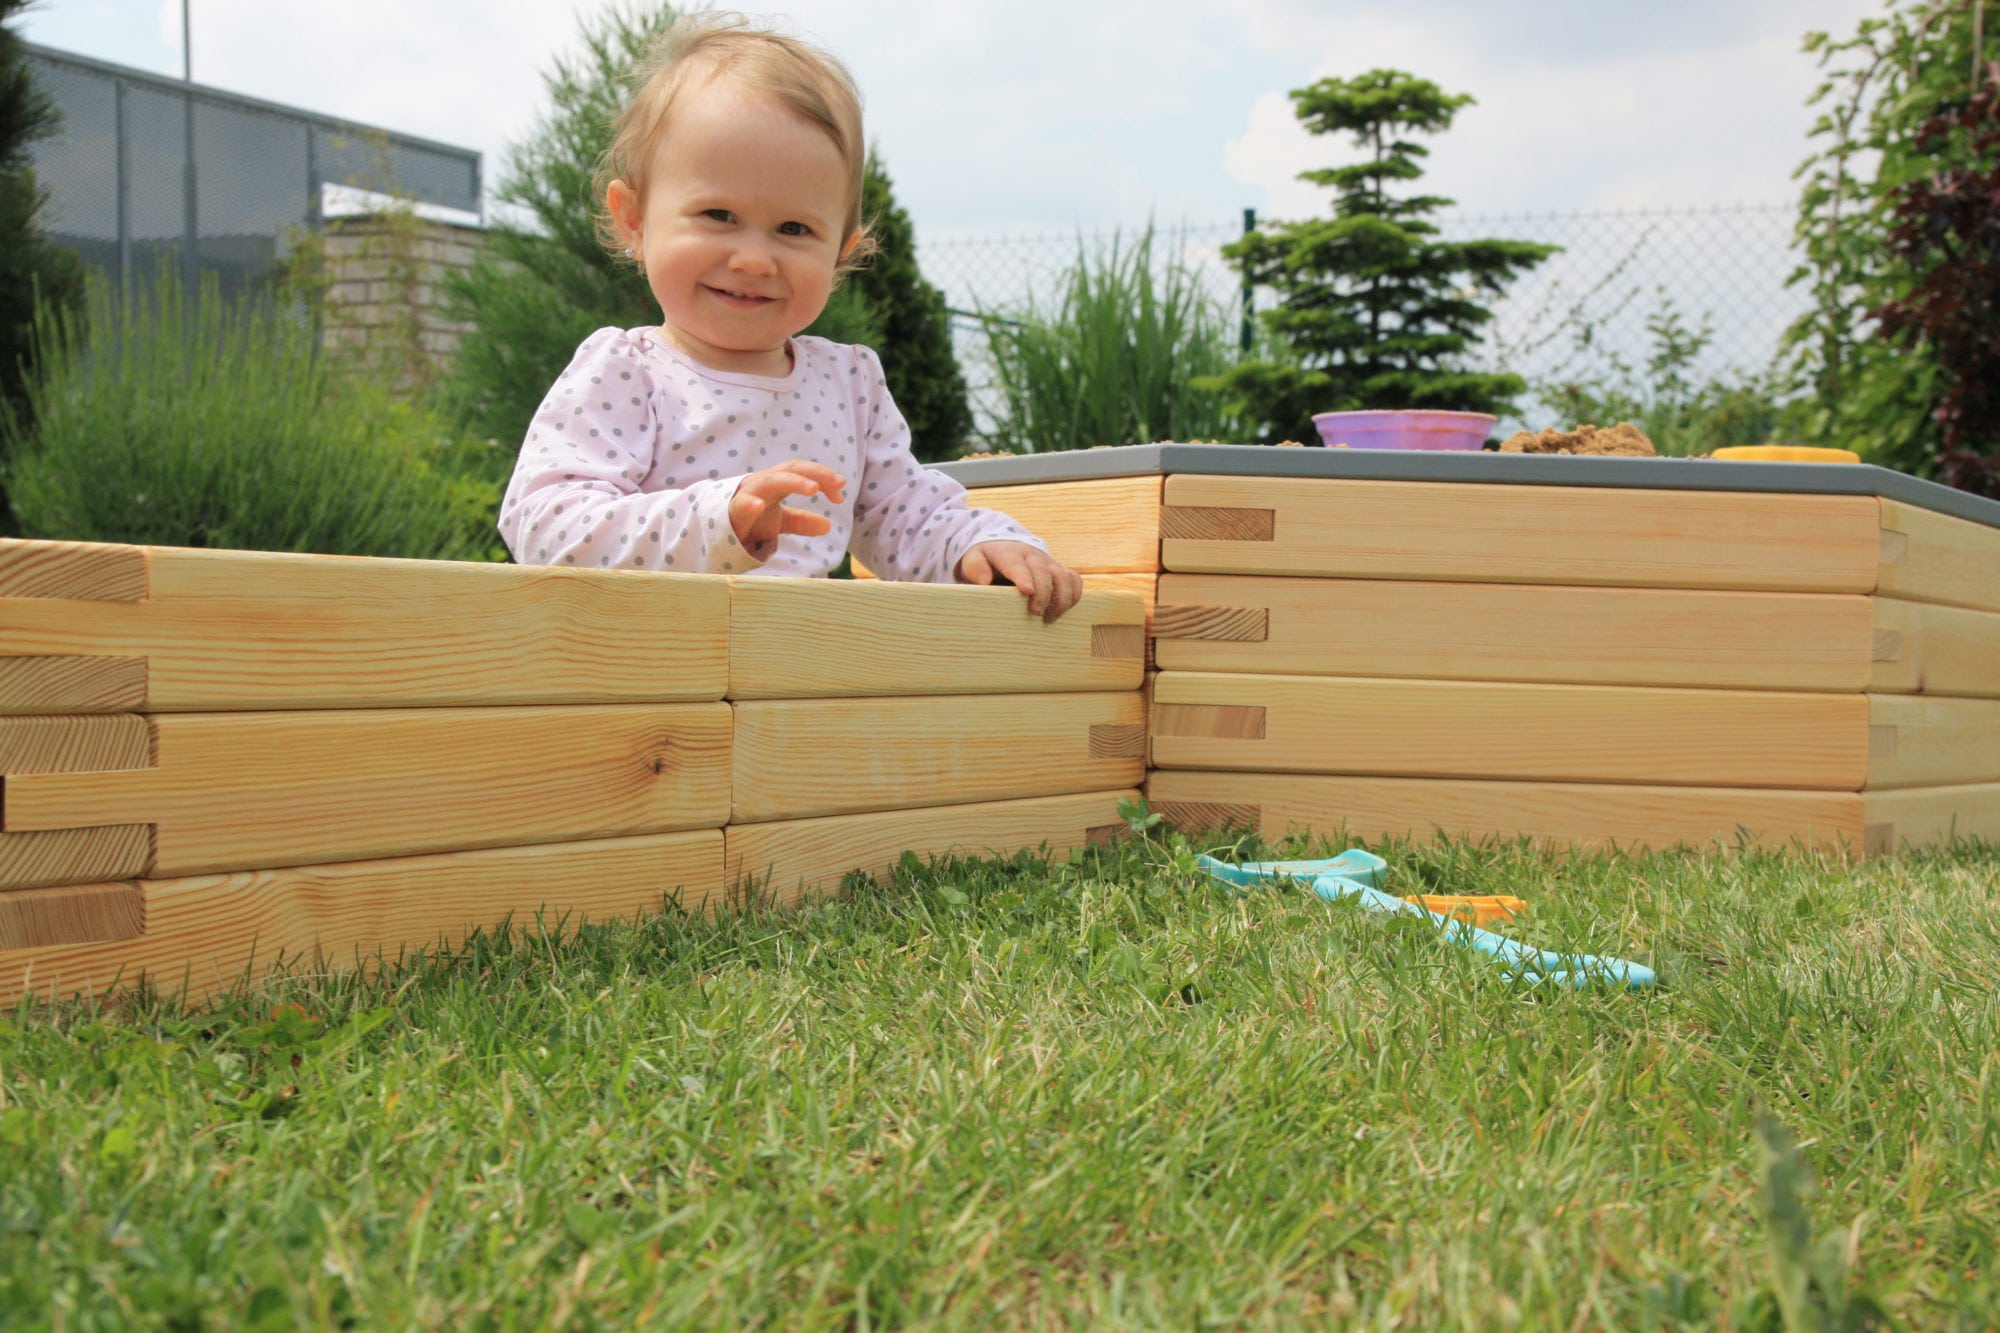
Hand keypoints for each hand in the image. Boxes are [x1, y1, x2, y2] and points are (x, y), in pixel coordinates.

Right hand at [730, 461, 846, 548]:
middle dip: (815, 473)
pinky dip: (750, 504)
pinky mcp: (733, 511)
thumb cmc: (750, 520)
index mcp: (777, 482)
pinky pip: (742, 504)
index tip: (841, 494)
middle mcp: (764, 483)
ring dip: (792, 482)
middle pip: (791, 469)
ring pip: (770, 481)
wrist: (719, 530)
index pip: (803, 472)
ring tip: (812, 487)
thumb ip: (801, 521)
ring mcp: (748, 494)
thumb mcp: (779, 521)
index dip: (823, 478)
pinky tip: (759, 505)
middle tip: (839, 483)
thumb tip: (828, 525)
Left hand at [957, 541, 1083, 622]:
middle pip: (1044, 571)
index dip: (1024, 576)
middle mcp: (1033, 556)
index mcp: (1009, 553)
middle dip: (1043, 592)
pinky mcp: (1060, 572)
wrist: (1006, 548)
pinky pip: (1074, 581)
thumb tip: (984, 581)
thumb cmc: (988, 560)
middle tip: (1036, 613)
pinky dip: (1073, 596)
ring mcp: (1049, 564)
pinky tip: (1062, 611)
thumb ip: (975, 568)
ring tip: (1049, 618)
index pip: (1018, 564)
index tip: (1027, 591)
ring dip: (1061, 598)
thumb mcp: (974, 559)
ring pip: (1064, 577)